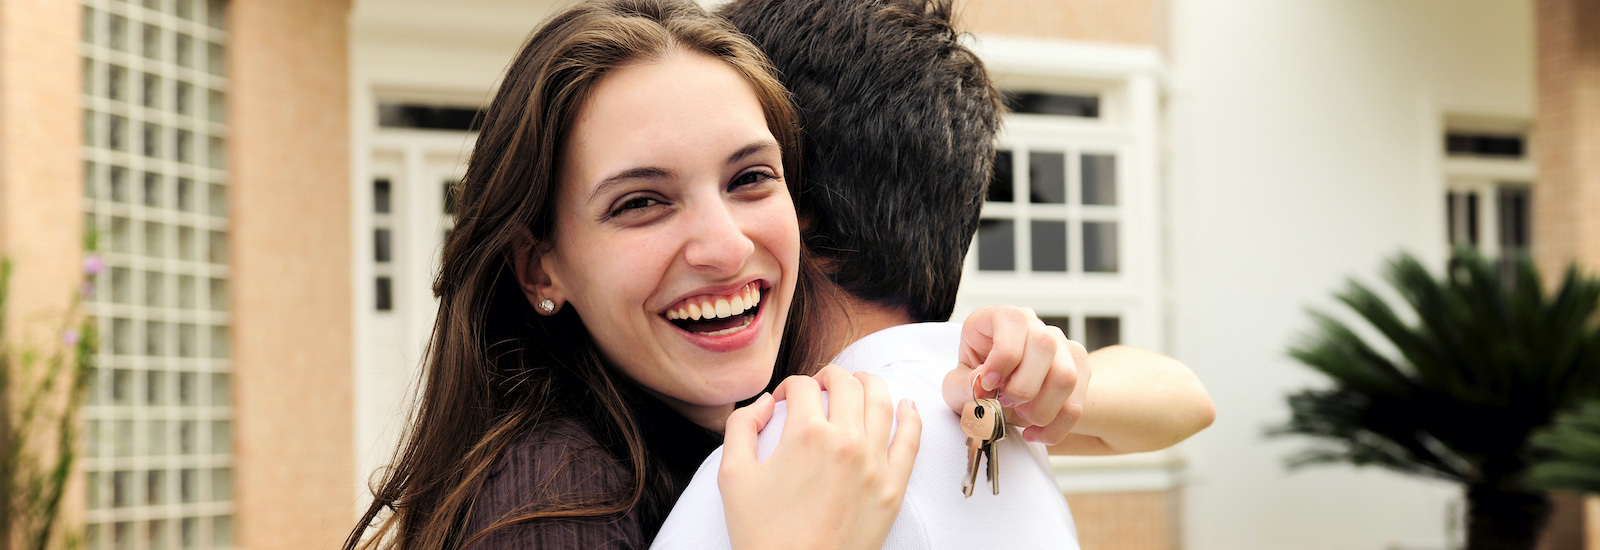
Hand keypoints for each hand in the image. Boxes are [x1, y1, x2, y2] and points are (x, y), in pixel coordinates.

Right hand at [719, 365, 921, 549]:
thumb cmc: (762, 535)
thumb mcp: (732, 476)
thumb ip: (740, 426)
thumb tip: (764, 403)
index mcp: (806, 433)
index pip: (802, 387)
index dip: (788, 388)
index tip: (783, 402)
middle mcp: (846, 441)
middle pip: (846, 385)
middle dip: (829, 377)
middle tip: (818, 388)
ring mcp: (875, 464)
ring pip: (881, 402)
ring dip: (868, 384)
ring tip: (858, 383)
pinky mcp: (893, 488)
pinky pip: (911, 441)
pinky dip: (910, 416)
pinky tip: (906, 406)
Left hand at [944, 305, 1090, 444]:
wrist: (998, 395)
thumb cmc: (977, 382)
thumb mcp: (956, 385)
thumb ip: (962, 385)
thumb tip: (980, 383)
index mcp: (1000, 318)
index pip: (1014, 321)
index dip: (1003, 355)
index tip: (989, 383)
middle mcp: (1035, 326)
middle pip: (1045, 346)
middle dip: (1023, 387)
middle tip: (1004, 402)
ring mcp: (1061, 345)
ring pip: (1066, 377)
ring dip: (1041, 408)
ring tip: (1020, 416)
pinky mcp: (1078, 370)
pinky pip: (1076, 403)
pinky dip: (1055, 427)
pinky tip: (1033, 433)